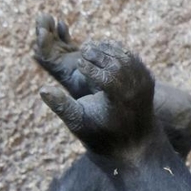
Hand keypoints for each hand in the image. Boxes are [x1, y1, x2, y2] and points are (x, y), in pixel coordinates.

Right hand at [39, 41, 157, 159]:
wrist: (133, 143)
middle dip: (99, 54)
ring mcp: (144, 83)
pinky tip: (105, 50)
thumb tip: (42, 89)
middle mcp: (134, 90)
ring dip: (109, 49)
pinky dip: (120, 52)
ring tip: (92, 47)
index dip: (89, 66)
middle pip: (116, 63)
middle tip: (83, 49)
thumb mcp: (78, 123)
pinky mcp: (148, 78)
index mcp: (118, 100)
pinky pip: (134, 59)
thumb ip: (61, 106)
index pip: (105, 75)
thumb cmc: (101, 135)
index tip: (77, 61)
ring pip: (126, 57)